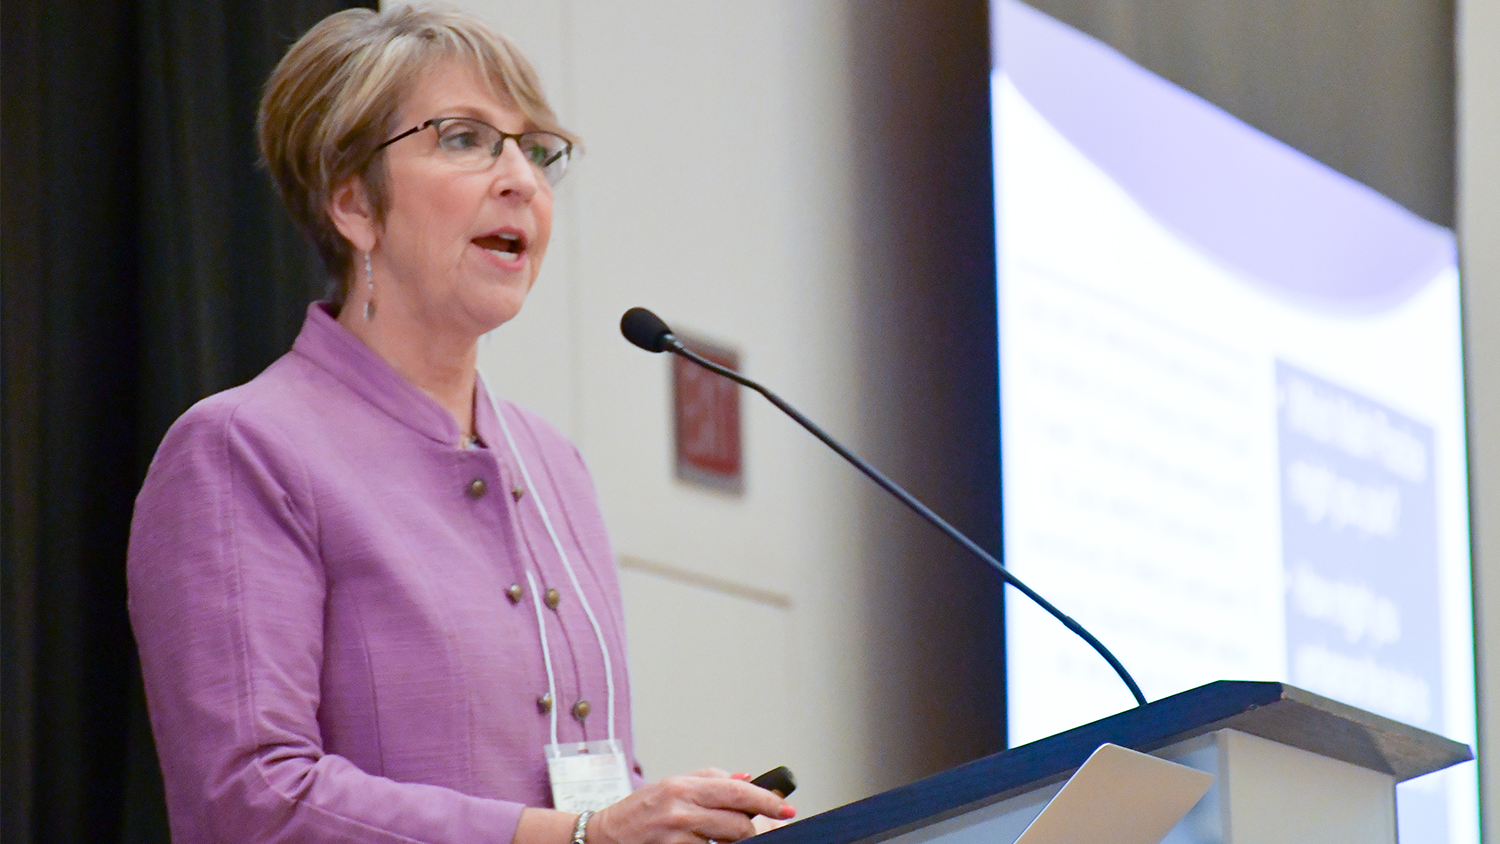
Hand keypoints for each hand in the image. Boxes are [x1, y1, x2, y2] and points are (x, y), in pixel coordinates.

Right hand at [589, 769, 795, 843]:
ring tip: (717, 835)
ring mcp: (677, 836)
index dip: (767, 800)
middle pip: (739, 821)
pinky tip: (702, 843)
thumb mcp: (671, 785)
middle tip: (747, 827)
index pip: (737, 790)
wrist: (604, 837)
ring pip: (728, 841)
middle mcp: (680, 809)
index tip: (786, 808)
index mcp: (683, 786)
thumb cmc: (638, 811)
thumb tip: (748, 777)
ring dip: (732, 841)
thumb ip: (710, 779)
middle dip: (750, 827)